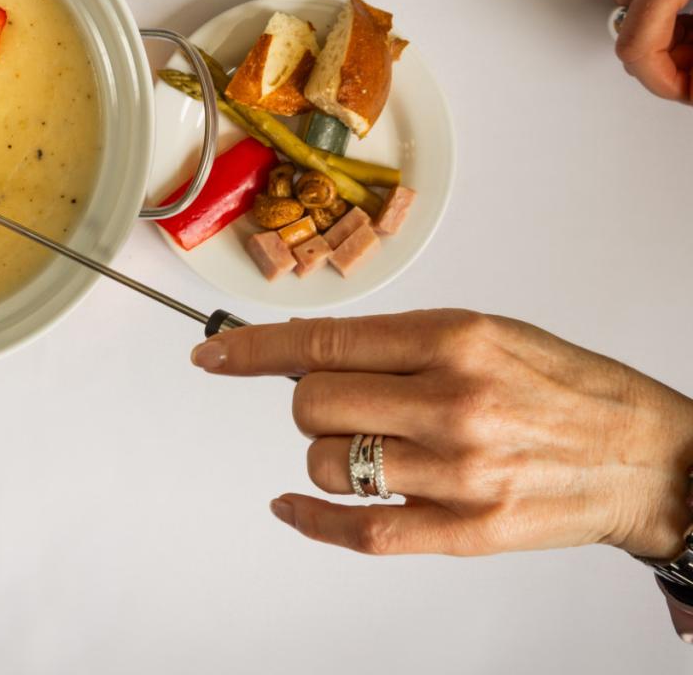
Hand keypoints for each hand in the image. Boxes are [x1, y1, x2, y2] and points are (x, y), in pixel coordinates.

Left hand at [190, 310, 692, 558]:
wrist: (648, 457)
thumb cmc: (568, 389)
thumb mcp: (488, 334)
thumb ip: (398, 342)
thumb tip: (305, 349)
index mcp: (455, 340)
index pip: (323, 342)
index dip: (253, 350)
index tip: (214, 355)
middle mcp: (452, 402)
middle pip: (313, 404)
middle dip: (311, 401)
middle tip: (344, 402)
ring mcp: (458, 471)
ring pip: (326, 463)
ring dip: (328, 454)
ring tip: (370, 446)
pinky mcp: (465, 529)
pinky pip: (358, 528)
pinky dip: (310, 518)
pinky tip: (291, 504)